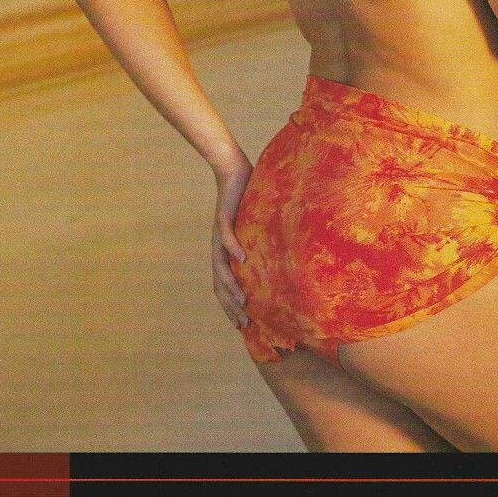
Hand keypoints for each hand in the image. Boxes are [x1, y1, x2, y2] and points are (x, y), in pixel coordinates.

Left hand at [211, 156, 252, 329]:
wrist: (232, 171)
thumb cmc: (246, 200)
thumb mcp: (255, 228)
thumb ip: (260, 244)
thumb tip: (278, 261)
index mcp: (225, 253)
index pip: (223, 286)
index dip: (230, 307)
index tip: (242, 325)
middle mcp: (219, 248)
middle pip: (220, 284)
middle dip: (231, 306)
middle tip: (244, 323)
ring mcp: (219, 235)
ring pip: (221, 267)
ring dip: (231, 286)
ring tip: (243, 301)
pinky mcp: (223, 218)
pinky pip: (226, 237)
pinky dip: (234, 249)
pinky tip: (244, 260)